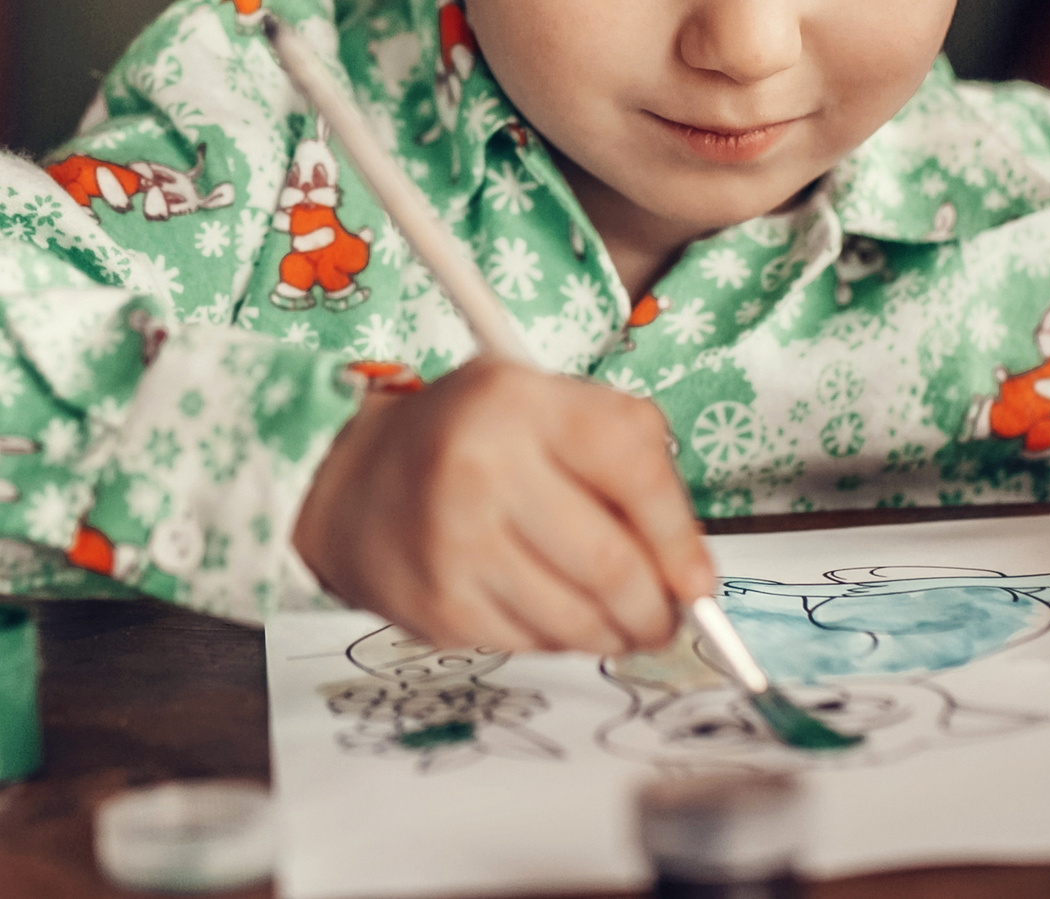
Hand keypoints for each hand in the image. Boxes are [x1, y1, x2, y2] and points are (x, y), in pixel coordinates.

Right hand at [292, 359, 715, 652]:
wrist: (351, 481)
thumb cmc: (475, 442)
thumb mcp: (544, 404)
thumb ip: (627, 457)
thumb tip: (691, 571)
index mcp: (518, 402)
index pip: (633, 468)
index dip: (682, 536)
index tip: (698, 578)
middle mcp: (480, 469)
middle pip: (612, 566)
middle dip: (657, 609)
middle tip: (665, 617)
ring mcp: (454, 544)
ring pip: (579, 621)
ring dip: (617, 634)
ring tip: (617, 619)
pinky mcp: (440, 608)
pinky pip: (535, 646)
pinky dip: (561, 641)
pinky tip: (549, 610)